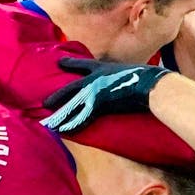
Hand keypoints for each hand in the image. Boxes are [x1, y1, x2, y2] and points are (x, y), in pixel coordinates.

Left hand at [42, 58, 172, 132]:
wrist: (149, 84)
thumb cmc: (145, 77)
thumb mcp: (130, 69)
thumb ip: (122, 73)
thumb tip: (128, 75)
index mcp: (102, 68)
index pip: (82, 64)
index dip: (70, 63)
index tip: (59, 63)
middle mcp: (95, 79)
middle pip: (70, 88)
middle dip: (58, 96)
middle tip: (45, 102)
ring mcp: (95, 92)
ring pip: (72, 104)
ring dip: (61, 114)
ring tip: (49, 121)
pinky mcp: (100, 105)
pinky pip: (83, 117)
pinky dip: (74, 125)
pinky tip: (65, 131)